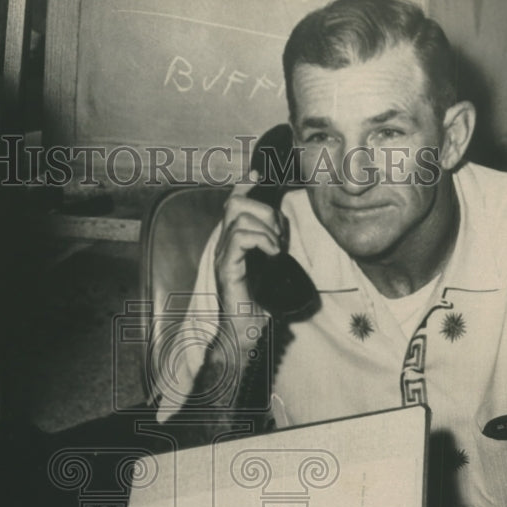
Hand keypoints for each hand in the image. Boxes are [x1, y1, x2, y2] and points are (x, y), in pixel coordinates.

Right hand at [214, 173, 283, 316]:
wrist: (246, 332)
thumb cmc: (259, 304)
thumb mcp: (271, 269)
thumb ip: (273, 247)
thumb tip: (283, 230)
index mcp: (233, 242)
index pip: (233, 203)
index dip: (245, 185)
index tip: (259, 175)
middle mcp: (223, 246)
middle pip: (234, 203)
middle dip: (263, 209)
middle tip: (279, 234)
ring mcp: (222, 256)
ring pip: (239, 217)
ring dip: (266, 228)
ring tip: (277, 249)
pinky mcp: (227, 269)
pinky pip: (241, 238)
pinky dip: (262, 240)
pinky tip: (273, 255)